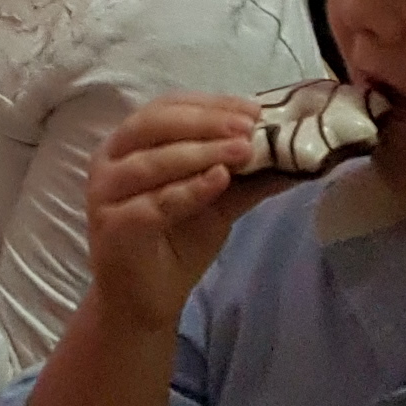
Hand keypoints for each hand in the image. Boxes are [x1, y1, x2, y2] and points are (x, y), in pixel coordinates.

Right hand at [81, 97, 268, 332]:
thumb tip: (298, 158)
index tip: (253, 110)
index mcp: (128, 143)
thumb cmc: (175, 244)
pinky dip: (188, 188)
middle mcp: (109, 160)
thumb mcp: (216, 203)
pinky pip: (154, 202)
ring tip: (243, 150)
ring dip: (200, 152)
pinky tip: (219, 180)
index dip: (209, 105)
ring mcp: (106, 193)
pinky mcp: (114, 226)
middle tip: (248, 128)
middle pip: (154, 124)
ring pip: (152, 162)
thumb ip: (246, 178)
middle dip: (204, 122)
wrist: (143, 301)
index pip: (165, 108)